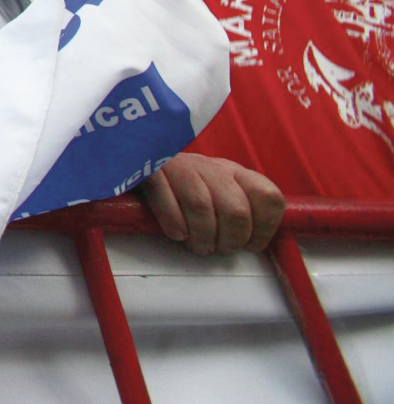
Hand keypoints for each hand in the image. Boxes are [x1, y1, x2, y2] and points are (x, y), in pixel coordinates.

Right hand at [140, 152, 284, 254]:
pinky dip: (173, 223)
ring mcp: (179, 166)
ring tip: (196, 245)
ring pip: (201, 206)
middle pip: (235, 210)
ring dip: (201, 237)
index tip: (249, 243)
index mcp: (234, 173)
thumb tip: (256, 243)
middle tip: (216, 248)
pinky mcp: (148, 169)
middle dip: (229, 240)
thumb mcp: (216, 194)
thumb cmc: (181, 187)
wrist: (134, 156)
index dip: (264, 228)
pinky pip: (164, 198)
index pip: (268, 197)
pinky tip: (176, 233)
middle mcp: (210, 167)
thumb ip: (239, 213)